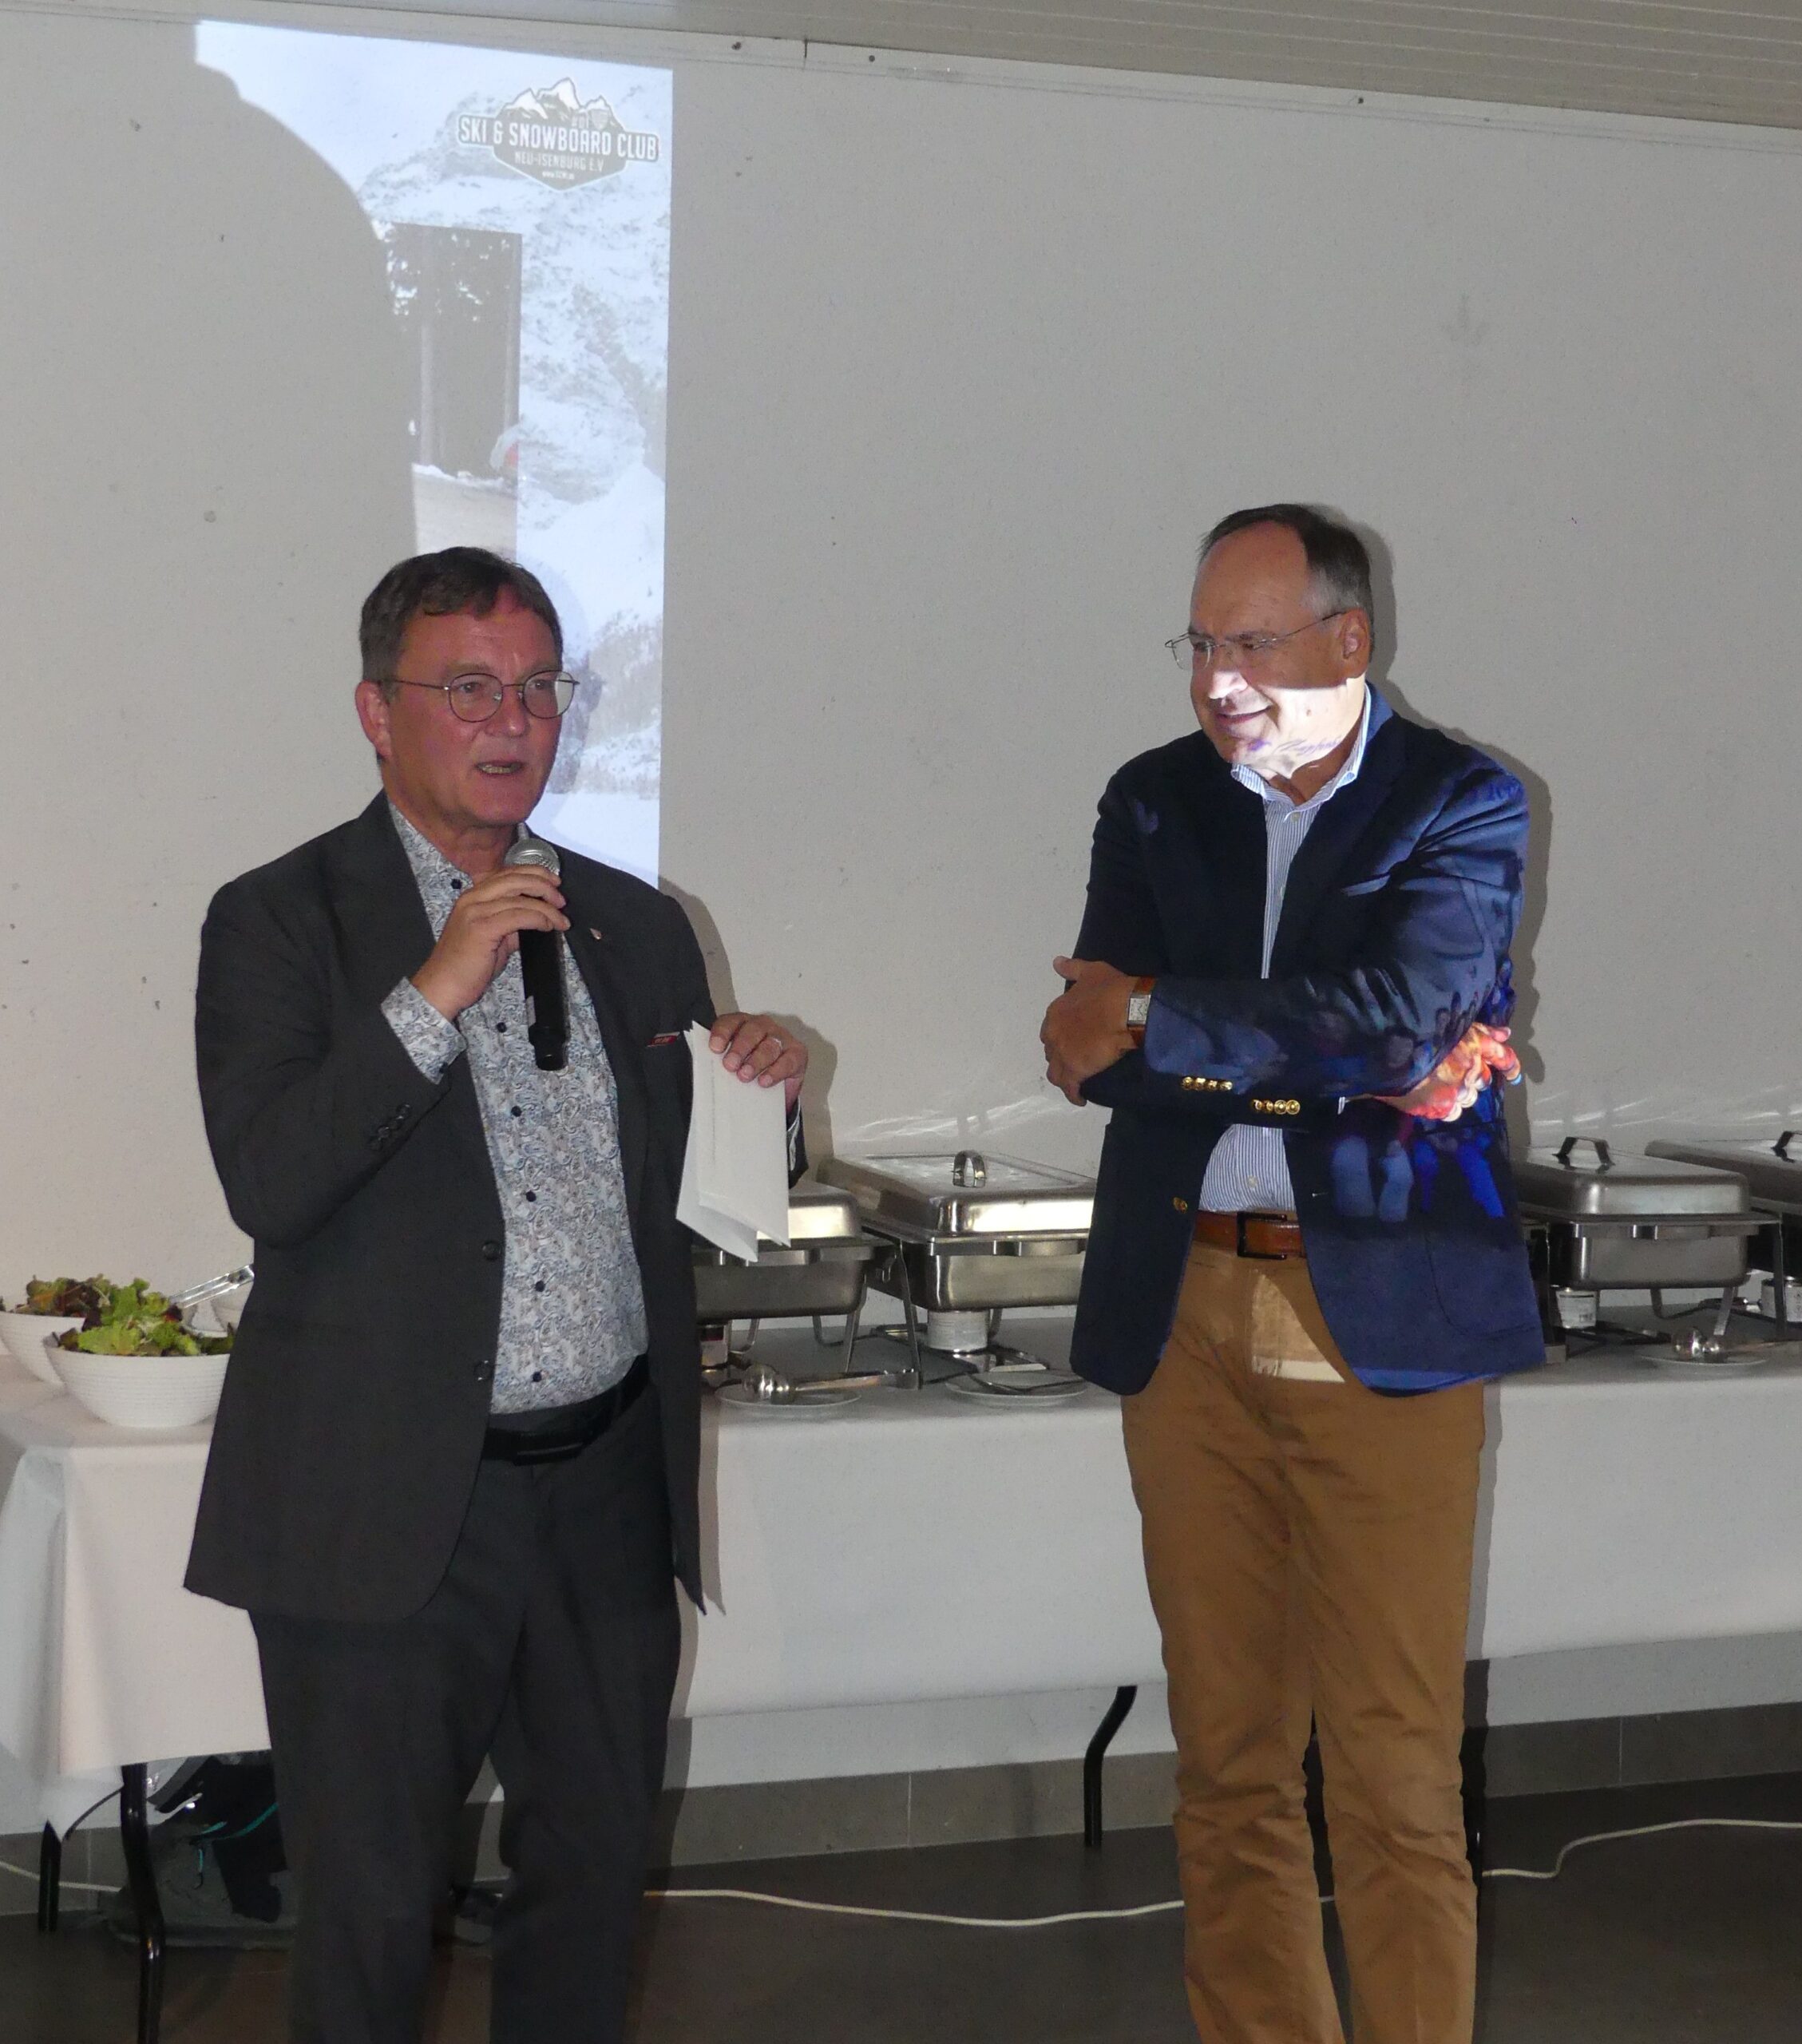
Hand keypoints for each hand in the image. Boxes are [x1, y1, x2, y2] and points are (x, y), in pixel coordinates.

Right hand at [411, 865, 566, 1021]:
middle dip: (544, 885)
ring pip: (520, 898)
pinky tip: (547, 926)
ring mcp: (475, 912)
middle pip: (515, 878)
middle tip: (561, 899)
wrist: (443, 985)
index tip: (553, 881)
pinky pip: (518, 916)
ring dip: (547, 908)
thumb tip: (535, 919)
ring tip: (560, 920)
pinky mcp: (482, 928)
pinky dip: (538, 919)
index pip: (507, 873)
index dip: (534, 873)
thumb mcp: (491, 938)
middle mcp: (472, 898)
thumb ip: (510, 924)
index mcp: (473, 896)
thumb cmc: (464, 966)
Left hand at [709, 1013, 807, 1113]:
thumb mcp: (734, 1064)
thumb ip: (721, 1063)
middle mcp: (762, 1026)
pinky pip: (787, 1060)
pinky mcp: (797, 1052)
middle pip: (752, 1031)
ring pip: (770, 1045)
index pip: (730, 1022)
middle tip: (730, 1065)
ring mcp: (781, 1037)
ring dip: (756, 1061)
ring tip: (744, 1076)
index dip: (722, 1033)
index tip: (714, 1048)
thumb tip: (707, 1074)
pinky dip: (775, 1071)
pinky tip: (764, 1081)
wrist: (774, 1086)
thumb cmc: (748, 1069)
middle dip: (740, 1048)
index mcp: (742, 1024)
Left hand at [1040, 956, 1135, 1105]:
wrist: (1128, 1011)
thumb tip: (1057, 962)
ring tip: (1075, 1081)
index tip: (1073, 1037)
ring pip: (1056, 1071)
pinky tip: (1079, 1099)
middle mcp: (1054, 1034)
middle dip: (1061, 1054)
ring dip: (1064, 1076)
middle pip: (1051, 1050)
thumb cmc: (1111, 990)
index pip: (1052, 1028)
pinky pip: (1069, 1088)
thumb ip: (1073, 969)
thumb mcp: (1092, 971)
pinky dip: (1073, 1094)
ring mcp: (1062, 1054)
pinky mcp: (1075, 1072)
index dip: (1062, 1034)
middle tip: (1076, 1058)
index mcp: (1056, 1012)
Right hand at [1374, 1023, 1519, 1122]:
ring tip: (1436, 1084)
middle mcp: (1472, 1068)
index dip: (1510, 1066)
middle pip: (1484, 1080)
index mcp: (1476, 1044)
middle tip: (1453, 1072)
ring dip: (1458, 1092)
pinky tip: (1431, 1098)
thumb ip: (1480, 1030)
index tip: (1513, 1074)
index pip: (1504, 1057)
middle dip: (1473, 1077)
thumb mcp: (1450, 1021)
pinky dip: (1446, 1106)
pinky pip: (1454, 1112)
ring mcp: (1458, 1090)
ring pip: (1469, 1097)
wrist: (1384, 1048)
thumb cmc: (1414, 1027)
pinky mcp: (1441, 1106)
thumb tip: (1505, 1033)